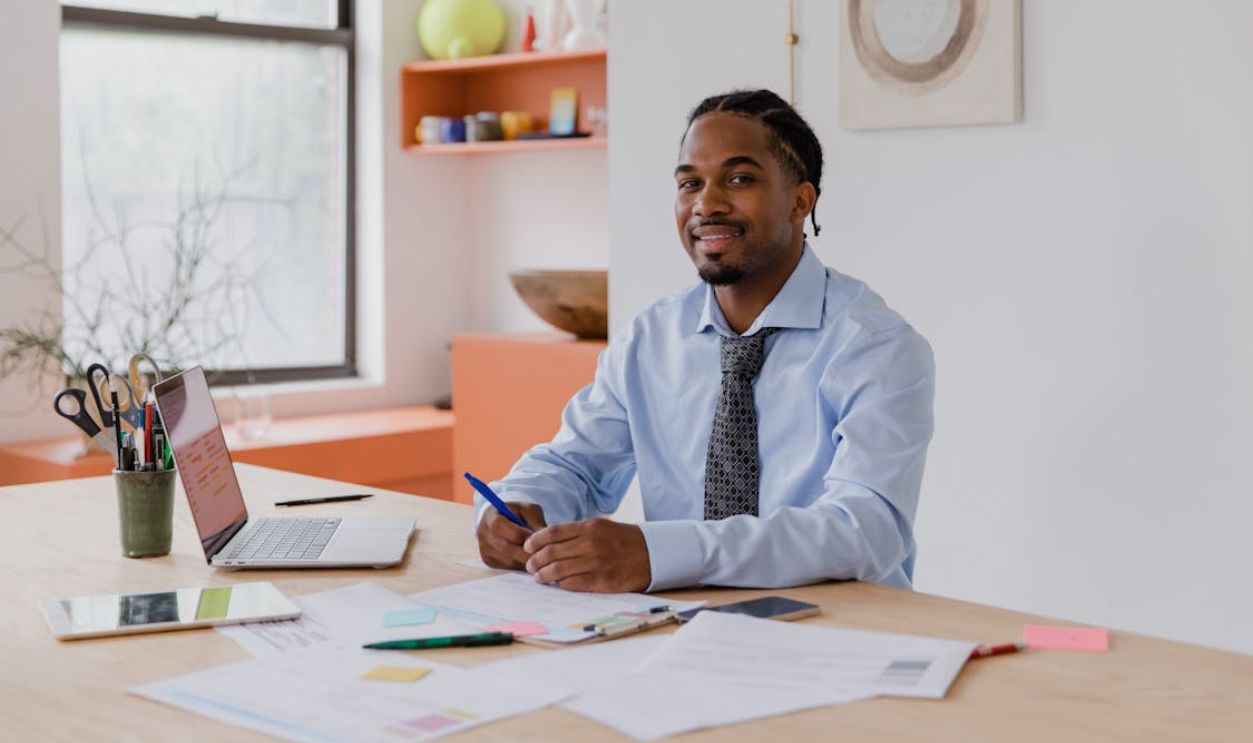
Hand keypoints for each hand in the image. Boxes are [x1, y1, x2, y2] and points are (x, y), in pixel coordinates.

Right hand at [476, 503, 546, 569]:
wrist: (504, 521)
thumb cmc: (518, 514)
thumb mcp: (529, 510)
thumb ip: (536, 522)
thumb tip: (545, 538)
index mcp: (490, 517)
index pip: (500, 526)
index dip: (520, 533)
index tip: (536, 537)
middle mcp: (483, 534)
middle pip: (505, 548)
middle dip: (527, 551)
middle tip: (544, 552)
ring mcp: (485, 550)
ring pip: (508, 560)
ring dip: (525, 560)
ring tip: (539, 556)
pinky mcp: (490, 562)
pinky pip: (508, 567)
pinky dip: (521, 565)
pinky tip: (530, 559)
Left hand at [523, 518, 651, 592]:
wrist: (652, 554)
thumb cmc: (623, 540)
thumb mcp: (600, 527)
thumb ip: (576, 533)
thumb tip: (549, 542)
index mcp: (589, 528)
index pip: (552, 533)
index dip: (535, 541)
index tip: (527, 547)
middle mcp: (590, 544)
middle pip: (551, 552)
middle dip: (535, 561)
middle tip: (530, 566)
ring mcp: (596, 563)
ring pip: (558, 570)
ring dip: (543, 575)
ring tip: (538, 577)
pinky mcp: (601, 581)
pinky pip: (572, 584)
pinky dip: (560, 585)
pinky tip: (556, 584)